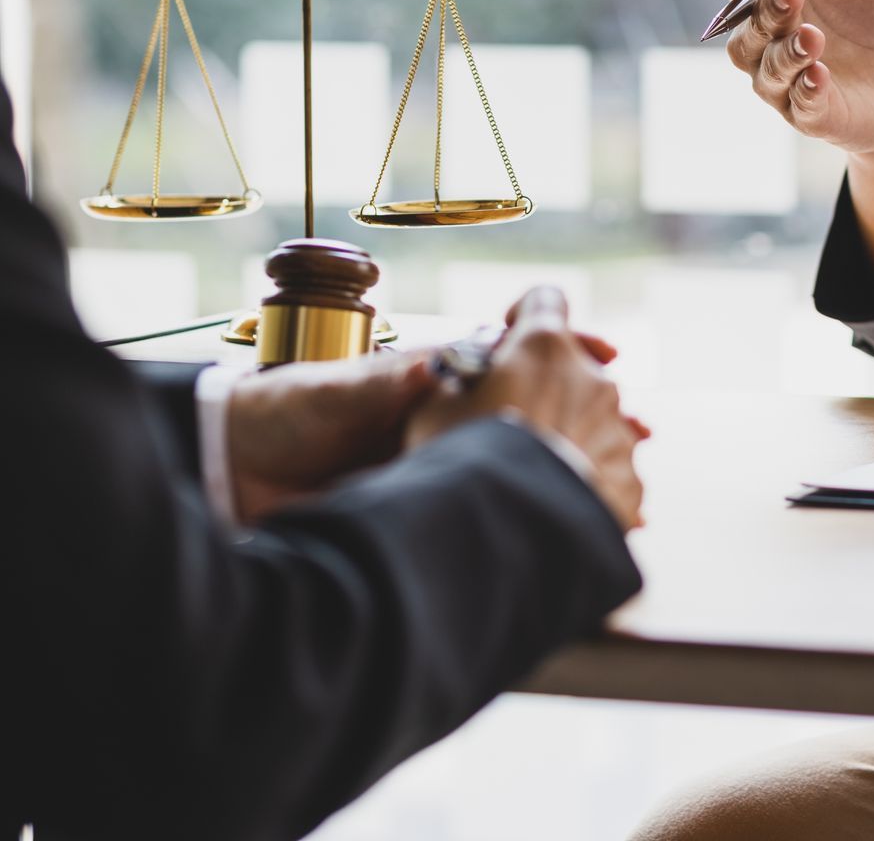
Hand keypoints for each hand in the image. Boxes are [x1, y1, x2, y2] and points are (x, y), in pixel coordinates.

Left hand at [223, 329, 619, 525]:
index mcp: (430, 377)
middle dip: (592, 416)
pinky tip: (570, 524)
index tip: (610, 352)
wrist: (230, 472)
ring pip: (522, 461)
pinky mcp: (425, 504)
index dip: (564, 349)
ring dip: (574, 468)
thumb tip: (435, 372)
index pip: (513, 356)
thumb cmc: (280, 414)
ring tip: (628, 485)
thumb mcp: (334, 392)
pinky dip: (533, 510)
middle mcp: (445, 417)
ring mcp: (439, 462)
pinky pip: (489, 504)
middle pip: (534, 411)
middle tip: (643, 429)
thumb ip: (386, 385)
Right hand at [407, 287, 646, 529]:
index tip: (506, 347)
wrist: (508, 536)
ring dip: (568, 436)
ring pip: (595, 421)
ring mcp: (618, 431)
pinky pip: (609, 472)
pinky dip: (586, 483)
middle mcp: (592, 379)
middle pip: (572, 368)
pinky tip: (554, 507)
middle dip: (545, 388)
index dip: (523, 317)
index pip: (544, 300)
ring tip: (530, 475)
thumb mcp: (433, 410)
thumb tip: (462, 386)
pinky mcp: (630, 481)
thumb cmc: (459, 463)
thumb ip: (457, 385)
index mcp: (544, 346)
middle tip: (509, 424)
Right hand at [711, 0, 873, 160]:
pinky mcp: (812, 115)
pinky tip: (820, 74)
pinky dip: (807, 89)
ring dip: (785, 51)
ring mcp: (783, 81)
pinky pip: (800, 106)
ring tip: (812, 36)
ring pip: (766, 70)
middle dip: (766, 8)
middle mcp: (764, 39)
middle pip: (746, 27)